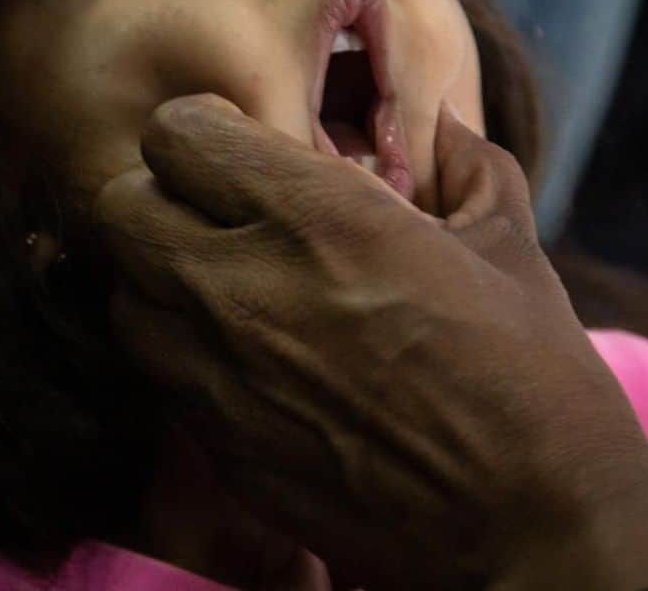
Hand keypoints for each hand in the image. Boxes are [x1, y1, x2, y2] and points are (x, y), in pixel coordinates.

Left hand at [94, 95, 647, 589]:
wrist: (527, 520)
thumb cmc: (528, 369)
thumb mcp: (507, 242)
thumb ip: (469, 166)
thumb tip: (449, 130)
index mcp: (319, 216)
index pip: (178, 135)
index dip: (207, 128)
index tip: (247, 146)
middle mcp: (244, 287)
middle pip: (120, 207)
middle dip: (164, 193)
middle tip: (224, 206)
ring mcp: (218, 377)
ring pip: (123, 293)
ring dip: (161, 274)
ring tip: (229, 279)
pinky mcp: (218, 448)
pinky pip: (157, 374)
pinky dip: (182, 347)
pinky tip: (250, 351)